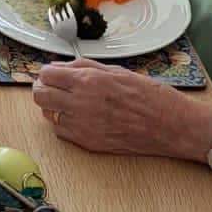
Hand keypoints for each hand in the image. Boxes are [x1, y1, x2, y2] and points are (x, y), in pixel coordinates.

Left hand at [34, 60, 211, 160]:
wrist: (170, 125)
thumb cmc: (149, 96)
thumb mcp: (116, 70)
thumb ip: (83, 67)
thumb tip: (59, 67)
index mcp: (89, 81)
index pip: (47, 74)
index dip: (47, 72)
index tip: (51, 73)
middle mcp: (81, 104)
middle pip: (41, 95)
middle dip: (43, 88)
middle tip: (53, 87)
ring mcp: (83, 126)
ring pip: (47, 115)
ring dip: (53, 106)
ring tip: (67, 102)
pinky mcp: (88, 143)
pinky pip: (61, 132)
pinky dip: (64, 123)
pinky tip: (78, 117)